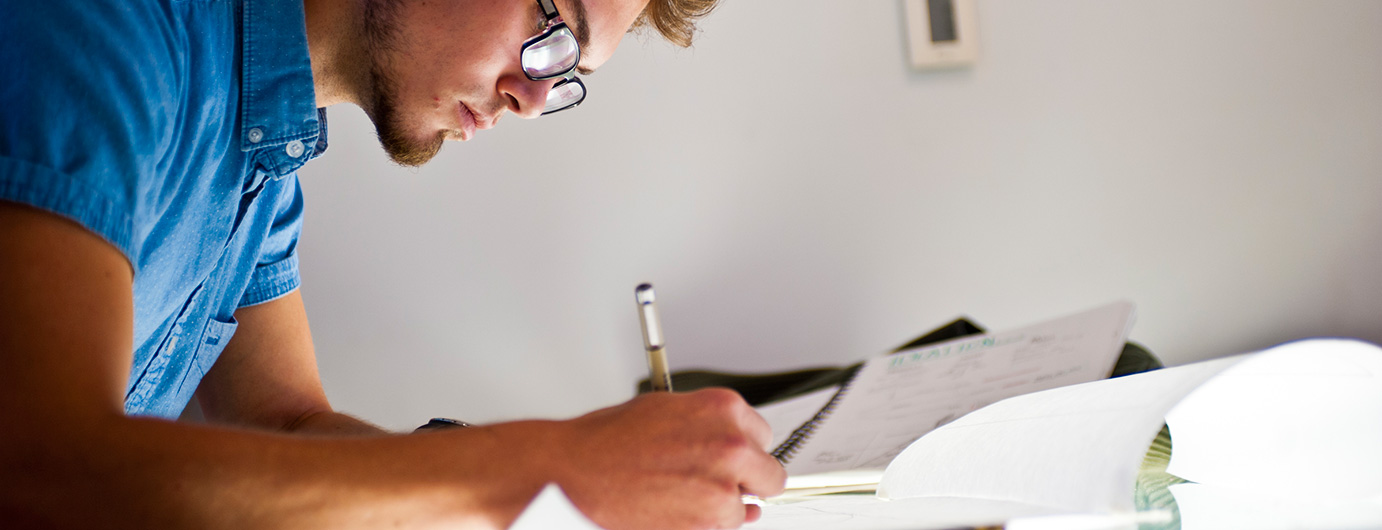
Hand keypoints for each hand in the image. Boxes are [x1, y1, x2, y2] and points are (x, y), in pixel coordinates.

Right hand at [549, 388, 786, 529]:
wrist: (573, 476)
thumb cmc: (605, 443)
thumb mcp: (664, 409)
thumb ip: (707, 424)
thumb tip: (730, 442)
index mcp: (722, 409)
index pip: (763, 435)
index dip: (743, 449)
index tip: (729, 458)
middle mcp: (731, 446)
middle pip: (769, 475)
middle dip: (746, 480)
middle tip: (714, 482)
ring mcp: (722, 489)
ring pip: (744, 507)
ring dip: (720, 505)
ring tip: (677, 495)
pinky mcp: (709, 524)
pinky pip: (723, 529)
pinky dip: (704, 525)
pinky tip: (674, 510)